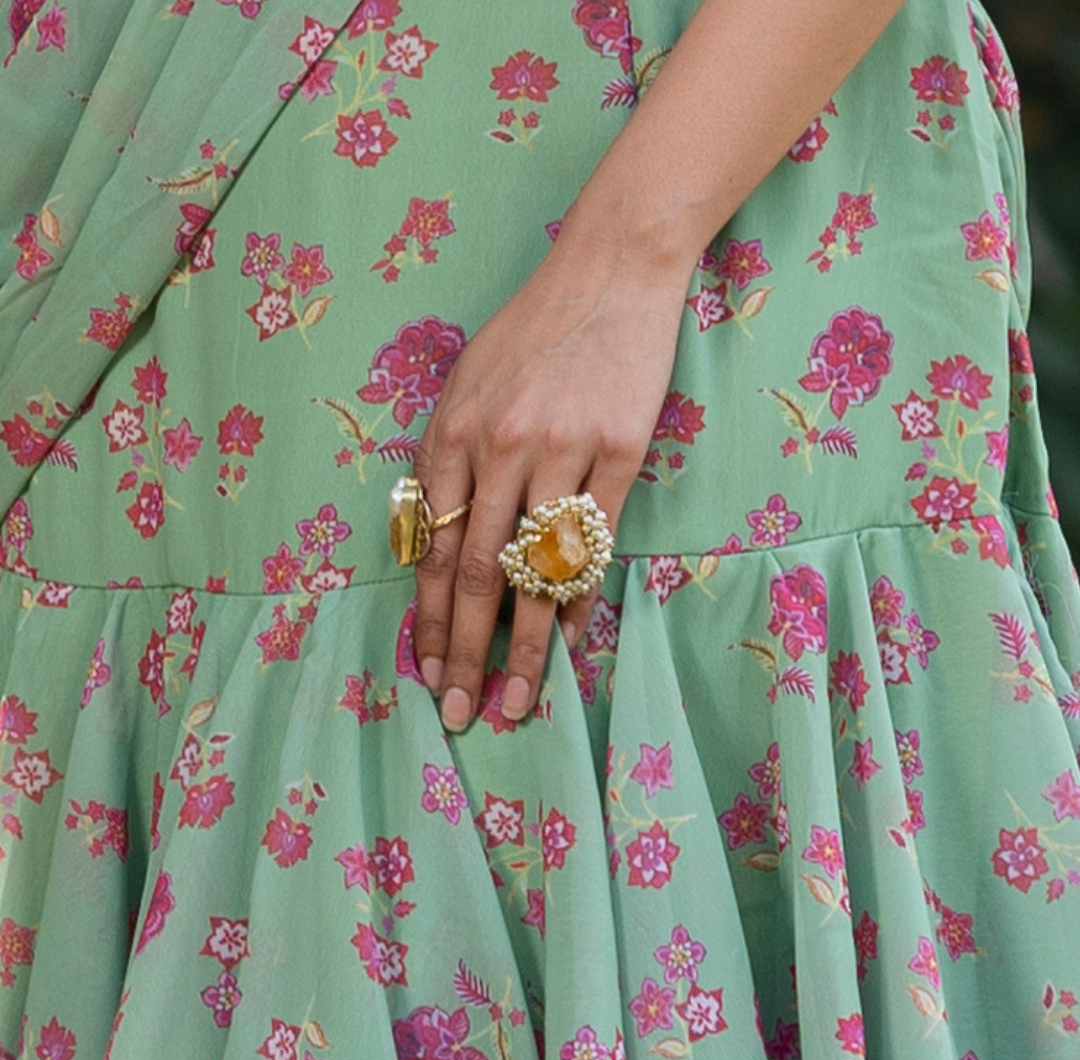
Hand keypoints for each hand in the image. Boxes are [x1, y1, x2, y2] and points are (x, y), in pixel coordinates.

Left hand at [412, 216, 696, 731]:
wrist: (608, 271)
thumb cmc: (532, 331)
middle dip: (463, 652)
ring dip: (525, 646)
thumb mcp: (466, 383)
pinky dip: (582, 598)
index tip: (426, 674)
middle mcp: (498, 448)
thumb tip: (442, 543)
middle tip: (460, 712)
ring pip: (535, 571)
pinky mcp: (620, 452)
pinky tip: (574, 639)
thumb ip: (447, 459)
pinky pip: (595, 543)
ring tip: (518, 701)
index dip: (426, 621)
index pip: (431, 551)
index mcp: (450, 434)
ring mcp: (561, 451)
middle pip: (475, 574)